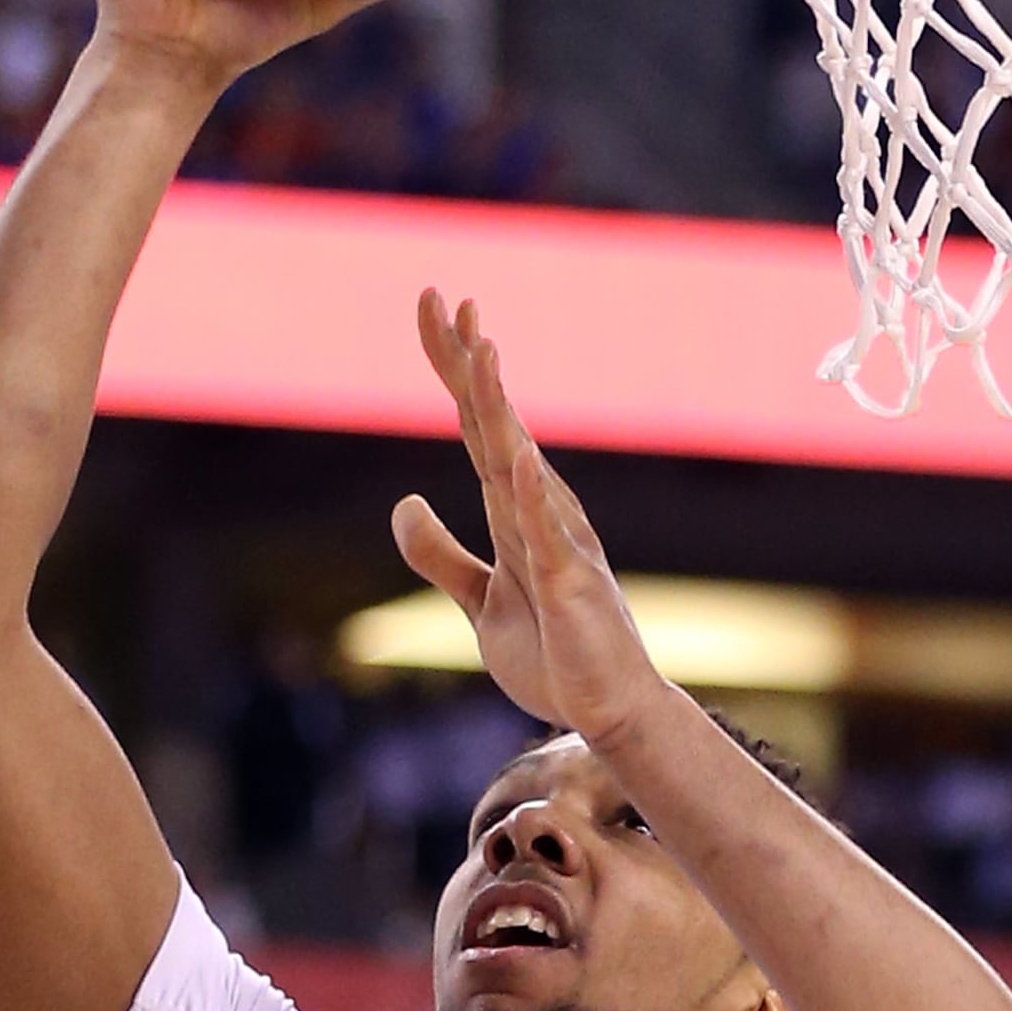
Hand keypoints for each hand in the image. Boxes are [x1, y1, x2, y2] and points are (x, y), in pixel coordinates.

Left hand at [391, 291, 668, 755]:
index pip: (477, 423)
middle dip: (470, 363)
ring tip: (481, 351)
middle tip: (447, 299)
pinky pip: (547, 535)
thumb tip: (404, 503)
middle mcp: (538, 508)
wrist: (608, 711)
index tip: (435, 307)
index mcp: (512, 507)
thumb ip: (440, 555)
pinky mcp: (570, 584)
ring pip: (520, 464)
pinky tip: (519, 454)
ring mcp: (557, 541)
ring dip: (501, 409)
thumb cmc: (554, 654)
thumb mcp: (479, 602)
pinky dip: (532, 496)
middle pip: (495, 424)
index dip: (455, 366)